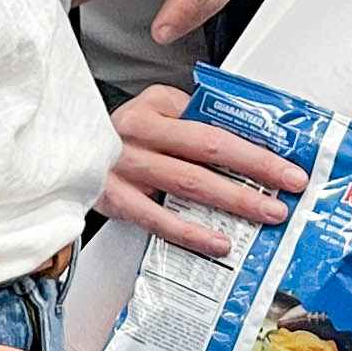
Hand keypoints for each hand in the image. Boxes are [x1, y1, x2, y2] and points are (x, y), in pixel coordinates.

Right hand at [95, 83, 308, 259]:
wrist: (64, 148)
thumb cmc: (119, 133)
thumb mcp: (153, 109)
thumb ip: (192, 120)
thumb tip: (246, 140)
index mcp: (154, 110)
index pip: (213, 127)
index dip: (255, 148)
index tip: (287, 165)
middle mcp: (139, 136)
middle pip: (207, 153)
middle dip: (255, 174)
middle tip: (286, 192)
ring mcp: (125, 169)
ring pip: (189, 185)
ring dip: (233, 202)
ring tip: (264, 215)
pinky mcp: (115, 200)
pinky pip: (158, 219)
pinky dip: (191, 232)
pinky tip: (218, 241)